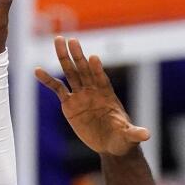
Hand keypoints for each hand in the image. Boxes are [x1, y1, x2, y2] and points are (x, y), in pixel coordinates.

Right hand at [35, 36, 150, 155]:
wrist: (111, 145)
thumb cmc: (122, 138)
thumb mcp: (128, 136)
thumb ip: (134, 133)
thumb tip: (146, 135)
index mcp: (108, 95)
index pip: (102, 80)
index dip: (98, 70)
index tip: (94, 58)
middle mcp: (93, 91)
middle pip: (84, 70)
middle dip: (78, 56)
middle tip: (71, 40)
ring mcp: (81, 96)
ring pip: (71, 73)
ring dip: (64, 58)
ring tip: (58, 41)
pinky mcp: (69, 104)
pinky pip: (58, 89)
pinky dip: (48, 80)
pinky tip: (37, 70)